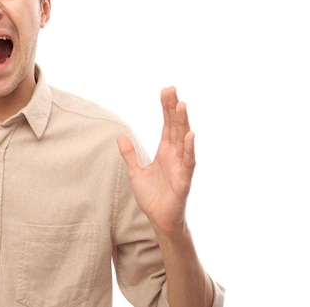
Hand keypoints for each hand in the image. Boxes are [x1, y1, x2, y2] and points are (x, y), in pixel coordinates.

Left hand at [117, 87, 195, 235]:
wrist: (159, 220)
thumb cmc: (152, 197)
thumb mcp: (135, 172)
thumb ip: (129, 154)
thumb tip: (120, 136)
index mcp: (165, 151)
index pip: (166, 125)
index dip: (166, 108)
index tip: (166, 90)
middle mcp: (175, 155)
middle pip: (175, 127)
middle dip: (173, 108)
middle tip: (171, 89)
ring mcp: (181, 166)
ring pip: (183, 140)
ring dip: (183, 123)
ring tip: (181, 105)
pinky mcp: (184, 180)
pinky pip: (188, 162)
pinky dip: (189, 149)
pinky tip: (189, 135)